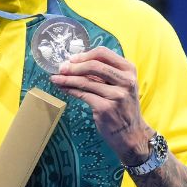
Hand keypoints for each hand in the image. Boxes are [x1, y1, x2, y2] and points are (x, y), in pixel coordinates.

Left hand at [49, 46, 152, 165]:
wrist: (130, 132)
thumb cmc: (122, 106)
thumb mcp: (120, 85)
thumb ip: (104, 74)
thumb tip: (76, 63)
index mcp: (129, 70)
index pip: (104, 53)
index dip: (85, 54)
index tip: (72, 58)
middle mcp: (125, 81)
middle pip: (94, 65)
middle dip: (73, 66)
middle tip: (60, 68)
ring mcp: (116, 95)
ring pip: (85, 81)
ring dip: (67, 79)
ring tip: (55, 78)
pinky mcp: (105, 108)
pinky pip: (82, 95)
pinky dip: (70, 90)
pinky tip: (62, 88)